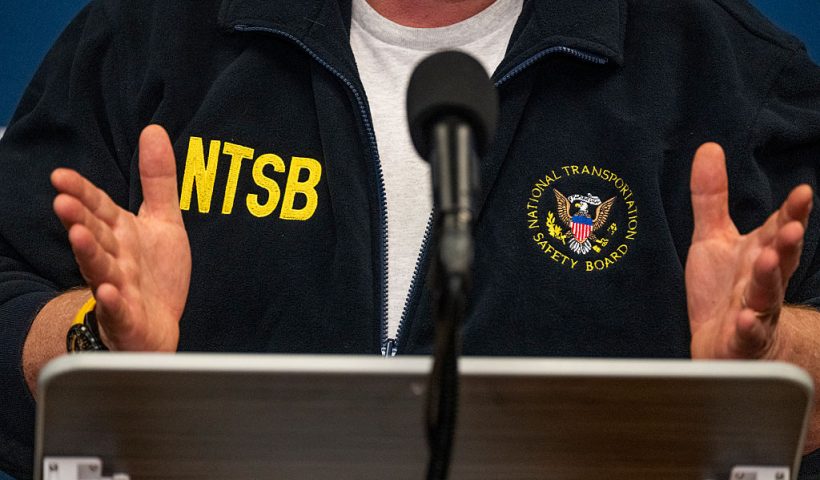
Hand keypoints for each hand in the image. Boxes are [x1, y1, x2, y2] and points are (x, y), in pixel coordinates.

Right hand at [51, 125, 190, 350]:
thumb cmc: (155, 274)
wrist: (158, 328)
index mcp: (120, 233)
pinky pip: (118, 309)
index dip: (82, 192)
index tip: (61, 176)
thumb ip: (158, 180)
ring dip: (88, 253)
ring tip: (77, 236)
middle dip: (78, 218)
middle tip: (62, 201)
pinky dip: (112, 301)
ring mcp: (117, 288)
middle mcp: (114, 257)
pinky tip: (107, 291)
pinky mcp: (127, 318)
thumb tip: (154, 129)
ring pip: (99, 269)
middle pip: (95, 235)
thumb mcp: (163, 221)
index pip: (98, 208)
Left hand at [686, 143, 812, 358]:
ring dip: (769, 278)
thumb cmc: (724, 289)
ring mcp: (755, 311)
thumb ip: (712, 198)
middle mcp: (763, 280)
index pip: (778, 228)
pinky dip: (747, 327)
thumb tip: (709, 148)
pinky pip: (747, 334)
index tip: (802, 192)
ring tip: (768, 261)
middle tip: (791, 226)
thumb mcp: (712, 238)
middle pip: (780, 259)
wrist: (727, 345)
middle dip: (787, 242)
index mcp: (759, 253)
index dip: (791, 212)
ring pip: (767, 295)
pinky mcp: (740, 341)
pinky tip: (744, 319)